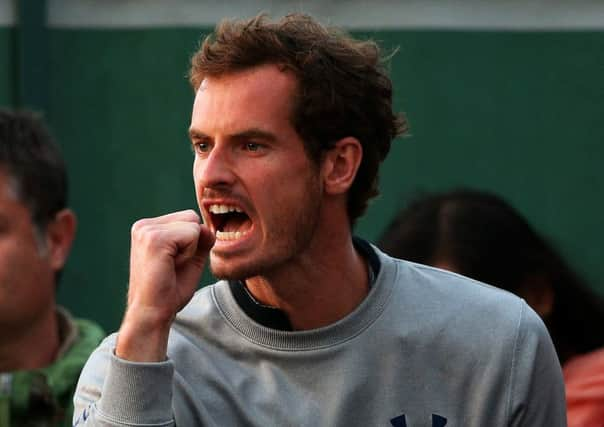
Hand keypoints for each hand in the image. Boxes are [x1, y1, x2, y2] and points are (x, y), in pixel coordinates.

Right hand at [116, 210, 214, 360]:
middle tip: (173, 266)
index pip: (188, 218)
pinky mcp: (154, 238)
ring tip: (171, 266)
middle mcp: (143, 225)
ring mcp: (147, 230)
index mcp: (148, 228)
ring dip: (191, 249)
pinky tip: (171, 266)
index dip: (191, 243)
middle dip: (192, 243)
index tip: (173, 263)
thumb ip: (200, 239)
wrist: (153, 313)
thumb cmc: (170, 290)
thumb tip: (208, 227)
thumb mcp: (190, 258)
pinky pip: (192, 233)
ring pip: (193, 224)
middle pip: (192, 217)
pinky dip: (189, 253)